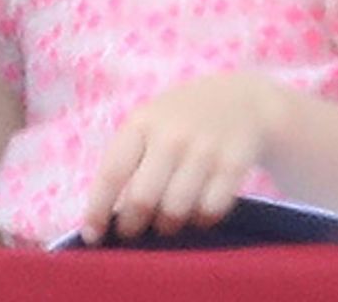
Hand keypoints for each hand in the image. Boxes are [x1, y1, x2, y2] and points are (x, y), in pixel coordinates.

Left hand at [81, 71, 281, 243]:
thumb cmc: (184, 119)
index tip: (92, 235)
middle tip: (134, 230)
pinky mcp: (233, 164)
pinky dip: (200, 220)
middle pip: (142, 199)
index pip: (112, 172)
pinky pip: (208, 211)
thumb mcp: (152, 121)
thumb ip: (129, 159)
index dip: (97, 209)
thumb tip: (104, 215)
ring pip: (175, 211)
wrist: (245, 100)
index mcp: (143, 121)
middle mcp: (172, 134)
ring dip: (167, 225)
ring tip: (167, 219)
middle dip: (133, 225)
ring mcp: (205, 148)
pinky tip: (198, 209)